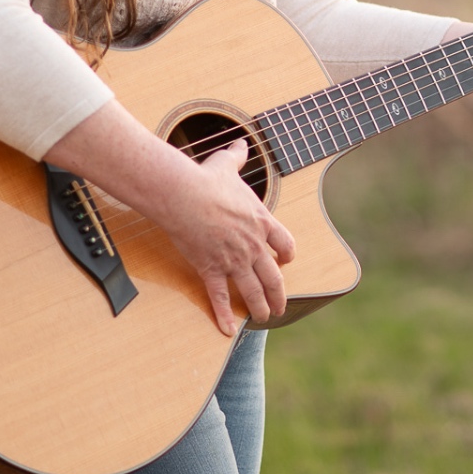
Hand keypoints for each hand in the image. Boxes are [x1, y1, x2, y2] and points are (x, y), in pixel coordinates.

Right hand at [164, 138, 296, 335]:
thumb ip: (238, 156)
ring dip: (261, 307)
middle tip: (281, 306)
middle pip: (274, 276)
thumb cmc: (206, 179)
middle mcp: (253, 245)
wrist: (184, 195)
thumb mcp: (227, 164)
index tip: (287, 262)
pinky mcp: (211, 269)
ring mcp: (233, 260)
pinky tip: (228, 331)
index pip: (285, 243)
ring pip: (253, 290)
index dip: (287, 255)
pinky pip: (220, 297)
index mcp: (261, 221)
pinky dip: (225, 316)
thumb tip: (241, 142)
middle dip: (279, 294)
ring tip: (265, 318)